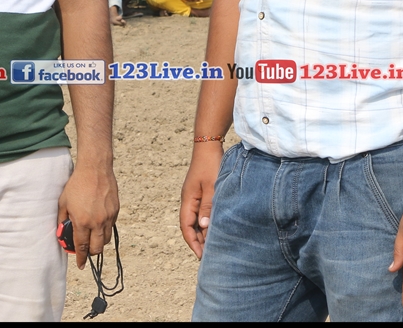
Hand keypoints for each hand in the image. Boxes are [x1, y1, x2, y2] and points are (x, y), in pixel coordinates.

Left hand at [58, 160, 118, 269]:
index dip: (80, 258)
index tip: (80, 265)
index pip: (82, 247)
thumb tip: (61, 233)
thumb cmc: (76, 185)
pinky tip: (98, 223)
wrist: (95, 169)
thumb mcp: (63, 203)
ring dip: (99, 242)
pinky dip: (105, 229)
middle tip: (86, 251)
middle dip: (91, 253)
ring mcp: (108, 217)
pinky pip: (111, 227)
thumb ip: (62, 220)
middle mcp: (97, 222)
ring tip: (92, 237)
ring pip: (106, 240)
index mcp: (82, 222)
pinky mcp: (115, 211)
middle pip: (97, 248)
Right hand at [180, 142, 222, 257]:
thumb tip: (204, 227)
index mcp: (187, 200)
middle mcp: (188, 200)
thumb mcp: (211, 187)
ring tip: (214, 245)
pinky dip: (207, 222)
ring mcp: (194, 196)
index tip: (201, 257)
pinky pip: (201, 212)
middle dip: (198, 242)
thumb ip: (208, 207)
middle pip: (190, 226)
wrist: (208, 145)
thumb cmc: (211, 164)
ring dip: (203, 233)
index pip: (186, 227)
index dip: (193, 243)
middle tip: (209, 256)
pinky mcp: (201, 192)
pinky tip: (216, 227)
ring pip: (196, 220)